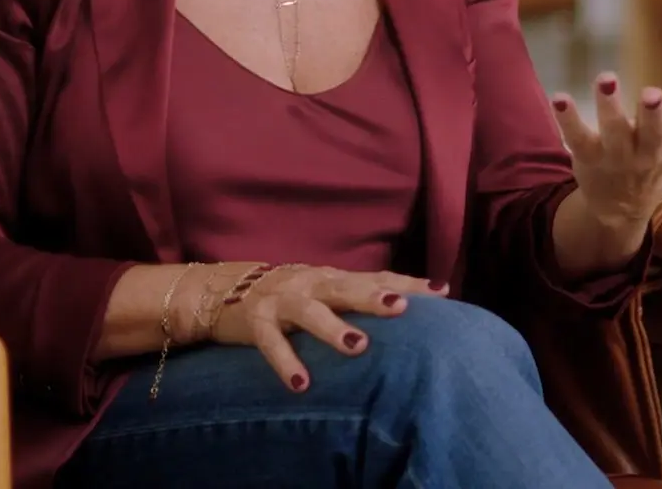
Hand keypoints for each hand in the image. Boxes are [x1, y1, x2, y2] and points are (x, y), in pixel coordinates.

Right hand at [192, 264, 444, 391]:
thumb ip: (357, 296)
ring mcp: (282, 300)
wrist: (219, 290)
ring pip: (310, 311)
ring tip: (358, 346)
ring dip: (333, 327)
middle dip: (374, 296)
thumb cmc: (285, 294)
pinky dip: (286, 362)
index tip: (442, 292)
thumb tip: (408, 304)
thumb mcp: (322, 290)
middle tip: (402, 307)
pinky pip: (272, 342)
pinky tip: (302, 383)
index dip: (408, 283)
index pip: (375, 277)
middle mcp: (310, 282)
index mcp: (331, 277)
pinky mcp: (256, 321)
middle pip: (346, 287)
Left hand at [552, 65, 661, 229]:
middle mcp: (648, 149)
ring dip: (610, 106)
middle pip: (655, 131)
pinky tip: (560, 97)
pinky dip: (568, 119)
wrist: (621, 208)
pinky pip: (576, 138)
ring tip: (605, 77)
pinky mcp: (587, 156)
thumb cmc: (661, 153)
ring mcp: (617, 155)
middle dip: (655, 113)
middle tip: (654, 93)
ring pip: (614, 132)